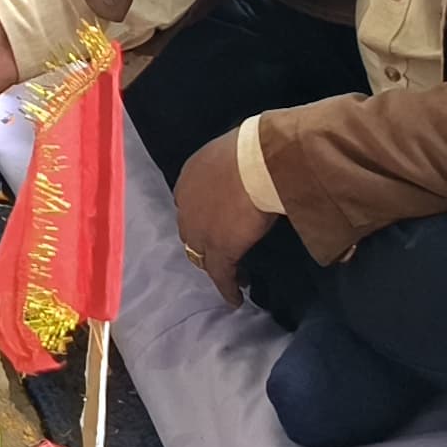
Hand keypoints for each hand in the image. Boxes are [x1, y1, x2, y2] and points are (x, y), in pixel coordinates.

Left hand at [169, 135, 276, 304]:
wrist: (260, 161)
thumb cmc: (255, 148)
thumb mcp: (234, 151)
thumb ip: (232, 165)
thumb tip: (250, 164)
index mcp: (190, 176)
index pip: (190, 202)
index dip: (202, 214)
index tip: (216, 221)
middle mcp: (186, 204)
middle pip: (190, 229)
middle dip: (203, 241)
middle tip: (221, 250)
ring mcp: (200, 230)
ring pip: (202, 255)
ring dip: (215, 265)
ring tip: (233, 275)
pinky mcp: (219, 251)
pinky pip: (221, 275)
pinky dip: (228, 288)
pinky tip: (236, 299)